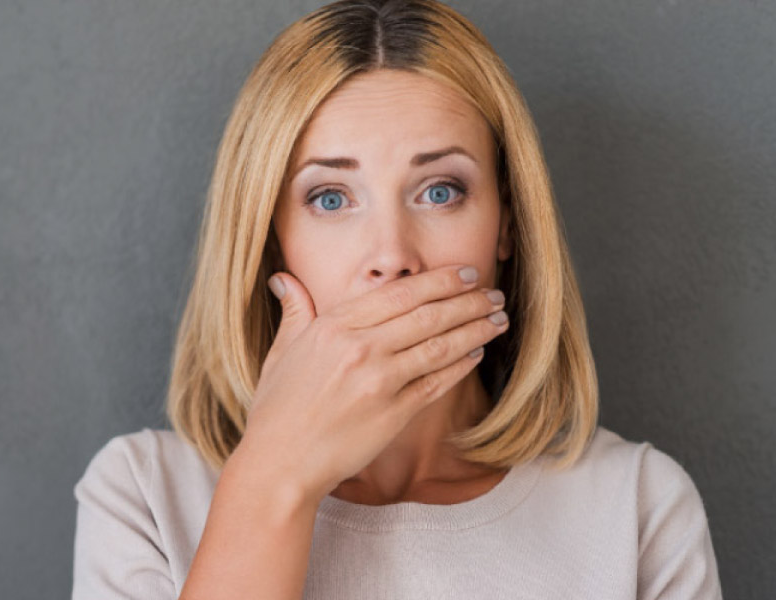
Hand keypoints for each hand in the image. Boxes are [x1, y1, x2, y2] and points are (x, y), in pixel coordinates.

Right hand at [238, 264, 508, 504]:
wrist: (280, 463)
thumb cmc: (277, 408)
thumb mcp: (281, 351)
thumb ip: (295, 311)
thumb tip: (283, 279)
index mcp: (334, 326)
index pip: (399, 293)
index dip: (439, 281)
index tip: (465, 273)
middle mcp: (359, 348)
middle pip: (427, 315)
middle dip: (468, 301)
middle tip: (494, 293)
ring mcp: (379, 382)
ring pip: (439, 346)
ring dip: (475, 330)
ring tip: (498, 319)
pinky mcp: (393, 414)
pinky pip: (436, 383)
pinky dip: (460, 366)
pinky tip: (476, 355)